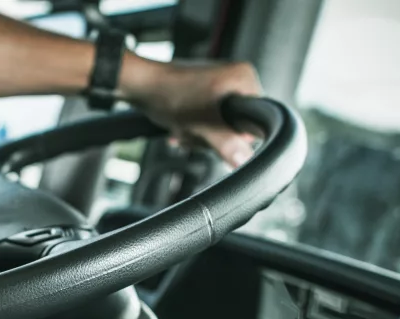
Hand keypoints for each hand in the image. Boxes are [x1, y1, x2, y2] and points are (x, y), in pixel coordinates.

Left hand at [121, 59, 262, 166]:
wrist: (142, 85)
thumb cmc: (169, 95)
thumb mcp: (201, 125)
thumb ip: (227, 144)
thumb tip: (246, 160)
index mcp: (245, 79)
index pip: (257, 121)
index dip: (237, 136)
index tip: (216, 136)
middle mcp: (238, 78)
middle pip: (237, 127)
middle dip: (212, 136)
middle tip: (195, 130)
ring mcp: (222, 85)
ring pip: (220, 127)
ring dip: (199, 134)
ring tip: (185, 126)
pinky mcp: (207, 93)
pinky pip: (209, 121)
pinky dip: (194, 128)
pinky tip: (181, 125)